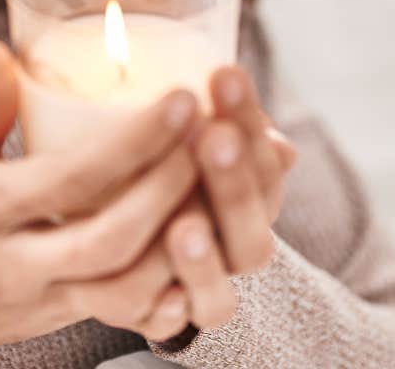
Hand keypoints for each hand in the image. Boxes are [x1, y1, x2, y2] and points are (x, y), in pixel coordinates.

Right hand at [0, 39, 214, 366]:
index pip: (65, 179)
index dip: (132, 143)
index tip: (182, 100)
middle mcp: (9, 263)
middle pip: (107, 240)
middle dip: (169, 191)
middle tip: (214, 137)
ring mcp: (42, 299)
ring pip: (127, 288)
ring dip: (182, 240)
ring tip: (220, 183)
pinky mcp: (68, 317)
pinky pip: (130, 311)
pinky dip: (174, 281)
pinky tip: (205, 241)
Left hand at [148, 64, 298, 334]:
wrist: (128, 243)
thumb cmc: (152, 161)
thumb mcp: (173, 130)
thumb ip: (200, 112)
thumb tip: (222, 72)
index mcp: (251, 190)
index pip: (266, 156)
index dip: (249, 118)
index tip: (223, 74)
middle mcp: (238, 239)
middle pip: (254, 223)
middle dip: (235, 180)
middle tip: (212, 136)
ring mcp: (210, 282)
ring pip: (228, 278)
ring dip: (205, 256)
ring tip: (182, 225)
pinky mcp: (172, 315)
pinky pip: (183, 321)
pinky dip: (177, 306)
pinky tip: (164, 290)